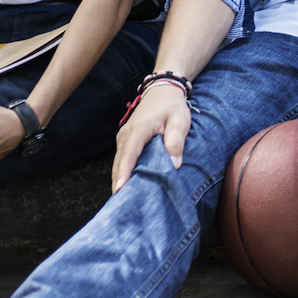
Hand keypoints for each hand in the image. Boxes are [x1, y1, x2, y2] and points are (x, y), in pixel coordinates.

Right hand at [111, 79, 189, 193]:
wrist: (162, 90)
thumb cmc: (172, 106)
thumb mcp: (179, 121)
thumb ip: (175, 141)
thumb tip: (174, 165)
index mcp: (139, 130)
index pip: (129, 155)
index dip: (124, 173)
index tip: (119, 190)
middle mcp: (125, 135)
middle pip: (119, 163)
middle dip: (119, 183)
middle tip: (122, 207)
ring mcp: (122, 138)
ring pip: (118, 163)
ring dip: (119, 180)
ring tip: (123, 202)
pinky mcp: (125, 141)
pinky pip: (121, 160)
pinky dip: (122, 173)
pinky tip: (127, 187)